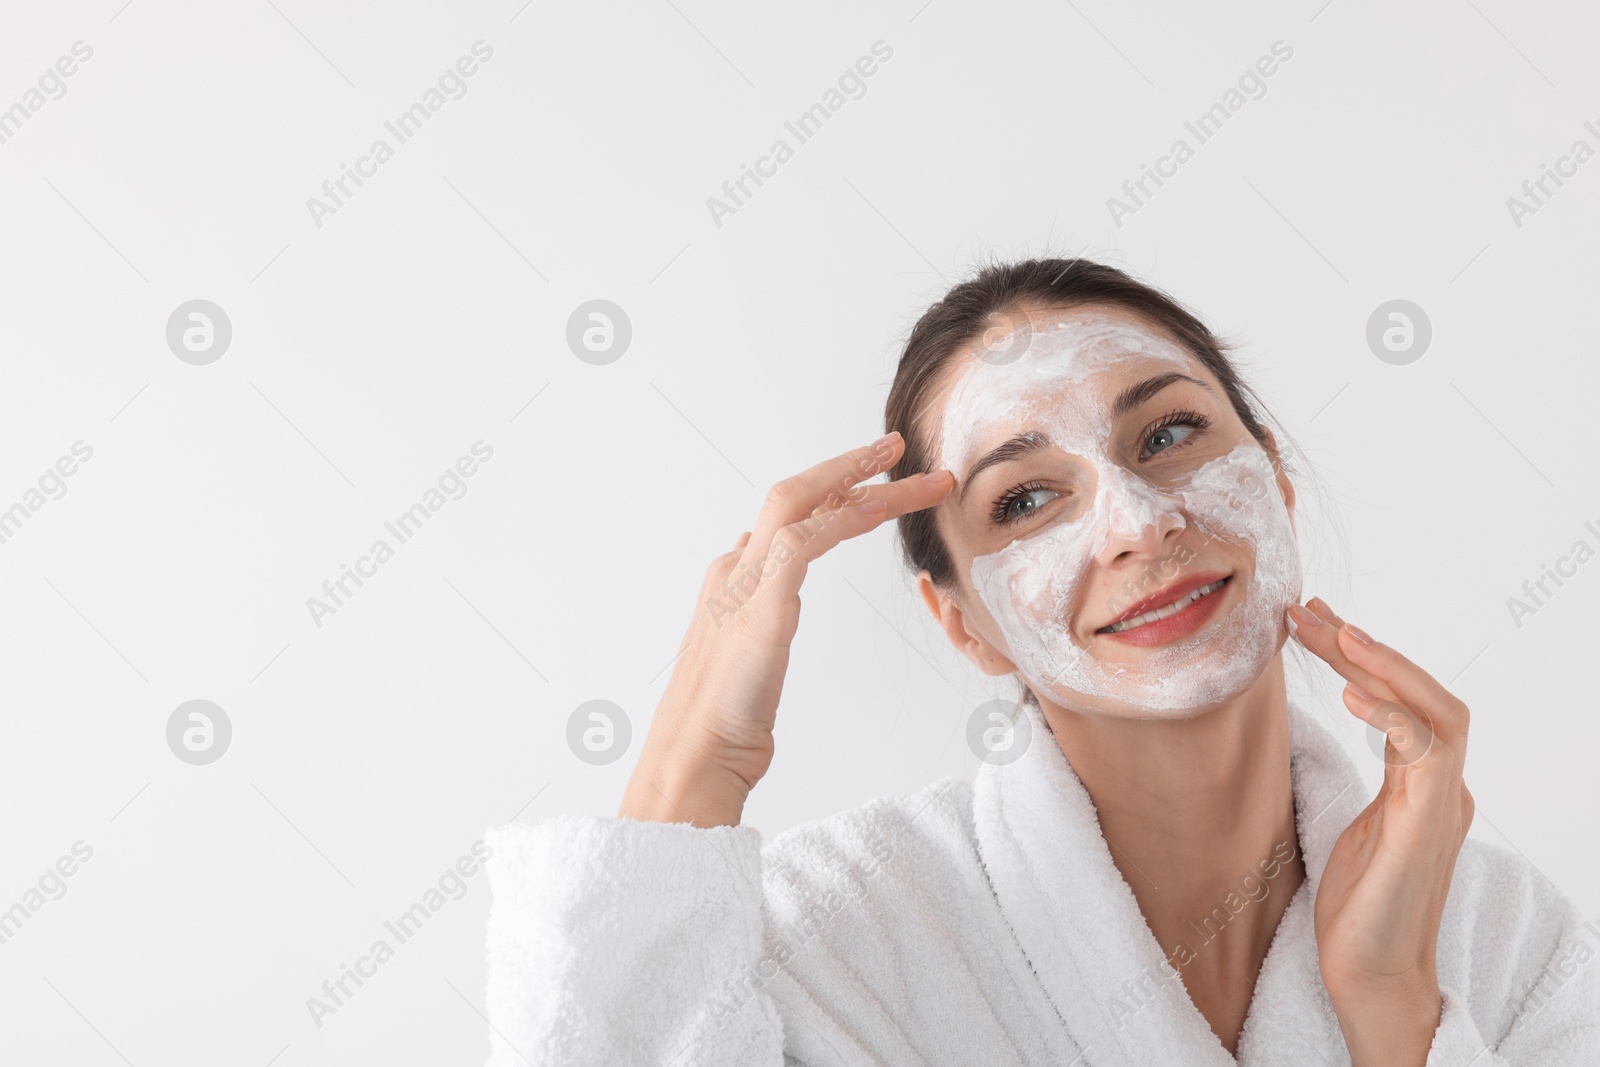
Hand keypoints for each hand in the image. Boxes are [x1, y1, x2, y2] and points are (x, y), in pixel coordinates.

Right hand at [618, 431, 952, 826]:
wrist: (692, 762)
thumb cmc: (722, 725)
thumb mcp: (746, 654)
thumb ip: (757, 606)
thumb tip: (765, 565)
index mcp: (731, 581)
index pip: (787, 517)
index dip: (830, 490)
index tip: (870, 479)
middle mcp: (734, 571)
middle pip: (794, 495)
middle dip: (847, 465)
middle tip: (895, 447)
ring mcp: (743, 583)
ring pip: (805, 506)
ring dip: (863, 483)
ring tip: (915, 474)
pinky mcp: (762, 606)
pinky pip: (808, 541)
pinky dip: (845, 516)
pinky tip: (881, 506)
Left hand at [1289, 597, 1473, 1066]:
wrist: (1373, 977)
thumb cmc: (1358, 908)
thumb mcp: (1350, 824)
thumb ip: (1355, 777)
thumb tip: (1319, 734)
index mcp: (1419, 782)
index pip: (1398, 698)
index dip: (1359, 655)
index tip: (1312, 616)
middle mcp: (1440, 786)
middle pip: (1422, 692)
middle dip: (1366, 646)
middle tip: (1308, 610)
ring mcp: (1440, 805)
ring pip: (1438, 711)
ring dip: (1385, 667)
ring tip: (1336, 632)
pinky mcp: (1426, 829)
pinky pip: (1426, 756)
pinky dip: (1393, 718)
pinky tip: (1352, 697)